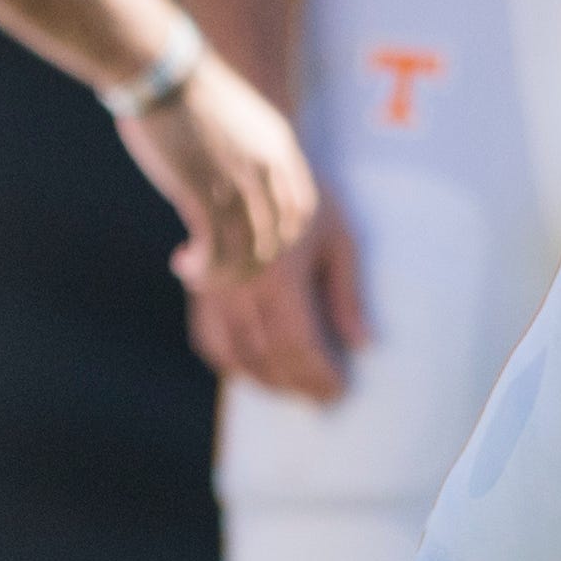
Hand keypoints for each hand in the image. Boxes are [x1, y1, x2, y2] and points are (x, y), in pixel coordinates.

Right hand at [119, 52, 318, 282]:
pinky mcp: (203, 191)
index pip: (301, 209)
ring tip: (200, 274)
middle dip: (253, 263)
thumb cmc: (186, 91)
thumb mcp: (235, 120)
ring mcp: (238, 180)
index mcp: (280, 147)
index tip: (253, 245)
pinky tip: (184, 263)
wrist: (160, 70)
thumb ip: (245, 152)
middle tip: (222, 268)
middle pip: (279, 237)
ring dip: (226, 274)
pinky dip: (204, 267)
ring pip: (249, 251)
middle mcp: (268, 168)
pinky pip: (216, 248)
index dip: (282, 237)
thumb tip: (234, 182)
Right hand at [187, 193, 369, 401]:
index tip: (336, 392)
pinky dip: (230, 362)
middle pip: (268, 359)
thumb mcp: (337, 238)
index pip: (299, 349)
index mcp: (281, 283)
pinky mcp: (200, 287)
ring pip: (236, 357)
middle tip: (318, 398)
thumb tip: (361, 343)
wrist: (236, 162)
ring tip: (290, 388)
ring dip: (265, 381)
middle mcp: (243, 295)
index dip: (317, 378)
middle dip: (296, 385)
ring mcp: (216, 293)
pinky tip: (250, 367)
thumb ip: (347, 294)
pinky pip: (210, 340)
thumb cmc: (295, 196)